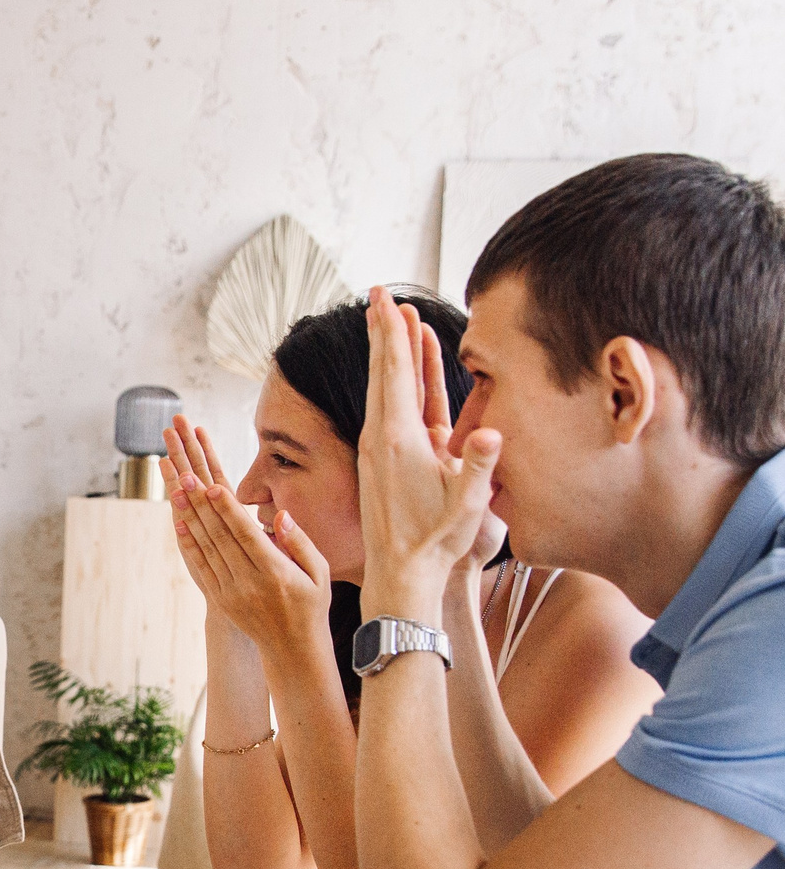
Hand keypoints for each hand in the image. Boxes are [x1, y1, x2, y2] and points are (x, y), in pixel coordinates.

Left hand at [161, 415, 331, 660]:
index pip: (246, 535)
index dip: (228, 510)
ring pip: (207, 548)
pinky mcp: (221, 599)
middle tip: (186, 477)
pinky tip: (180, 524)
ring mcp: (232, 592)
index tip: (213, 485)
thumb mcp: (319, 573)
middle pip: (221, 536)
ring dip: (191, 518)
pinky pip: (201, 566)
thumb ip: (301, 542)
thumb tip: (281, 516)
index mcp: (275, 572)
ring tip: (177, 492)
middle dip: (202, 504)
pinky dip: (189, 544)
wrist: (292, 648)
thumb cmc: (311, 605)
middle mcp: (249, 582)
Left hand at [359, 288, 500, 617]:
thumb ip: (479, 466)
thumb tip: (492, 433)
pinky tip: (392, 376)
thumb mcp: (466, 504)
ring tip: (384, 320)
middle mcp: (379, 440)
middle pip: (380, 372)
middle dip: (381, 330)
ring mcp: (376, 452)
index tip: (383, 298)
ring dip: (384, 353)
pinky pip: (384, 410)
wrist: (401, 576)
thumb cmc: (436, 544)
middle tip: (376, 293)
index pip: (393, 373)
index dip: (390, 333)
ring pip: (380, 389)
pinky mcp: (378, 464)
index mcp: (397, 441)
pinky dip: (388, 384)